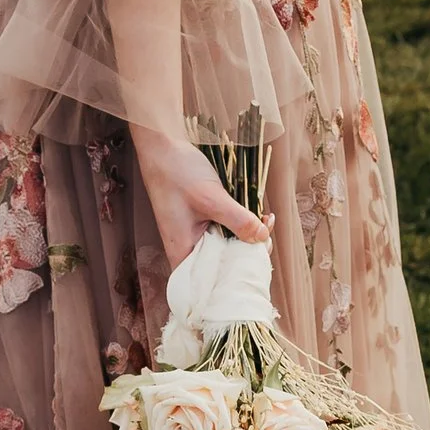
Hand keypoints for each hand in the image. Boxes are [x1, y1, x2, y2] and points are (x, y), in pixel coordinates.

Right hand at [136, 130, 269, 274]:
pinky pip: (226, 230)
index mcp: (183, 253)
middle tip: (267, 229)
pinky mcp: (203, 222)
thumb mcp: (211, 198)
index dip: (238, 276)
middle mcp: (189, 249)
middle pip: (224, 264)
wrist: (162, 148)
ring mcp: (197, 235)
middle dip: (249, 251)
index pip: (213, 281)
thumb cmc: (177, 174)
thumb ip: (238, 220)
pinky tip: (258, 213)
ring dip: (248, 235)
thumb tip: (263, 238)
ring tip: (266, 218)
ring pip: (228, 245)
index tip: (260, 258)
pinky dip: (241, 223)